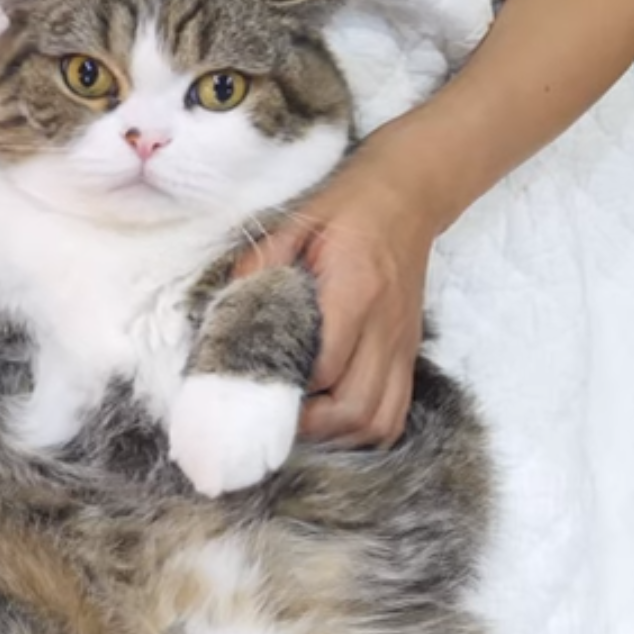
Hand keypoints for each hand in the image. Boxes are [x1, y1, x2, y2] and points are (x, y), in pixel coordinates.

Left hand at [232, 131, 442, 447]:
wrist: (408, 196)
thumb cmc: (346, 208)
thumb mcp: (295, 222)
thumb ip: (260, 266)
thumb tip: (225, 313)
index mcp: (355, 290)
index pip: (325, 366)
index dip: (287, 391)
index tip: (254, 391)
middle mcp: (385, 326)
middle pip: (353, 408)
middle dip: (309, 427)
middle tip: (272, 416)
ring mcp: (402, 345)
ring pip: (378, 422)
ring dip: (336, 437)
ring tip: (301, 424)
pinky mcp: (408, 354)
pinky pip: (394, 415)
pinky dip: (363, 432)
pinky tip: (334, 426)